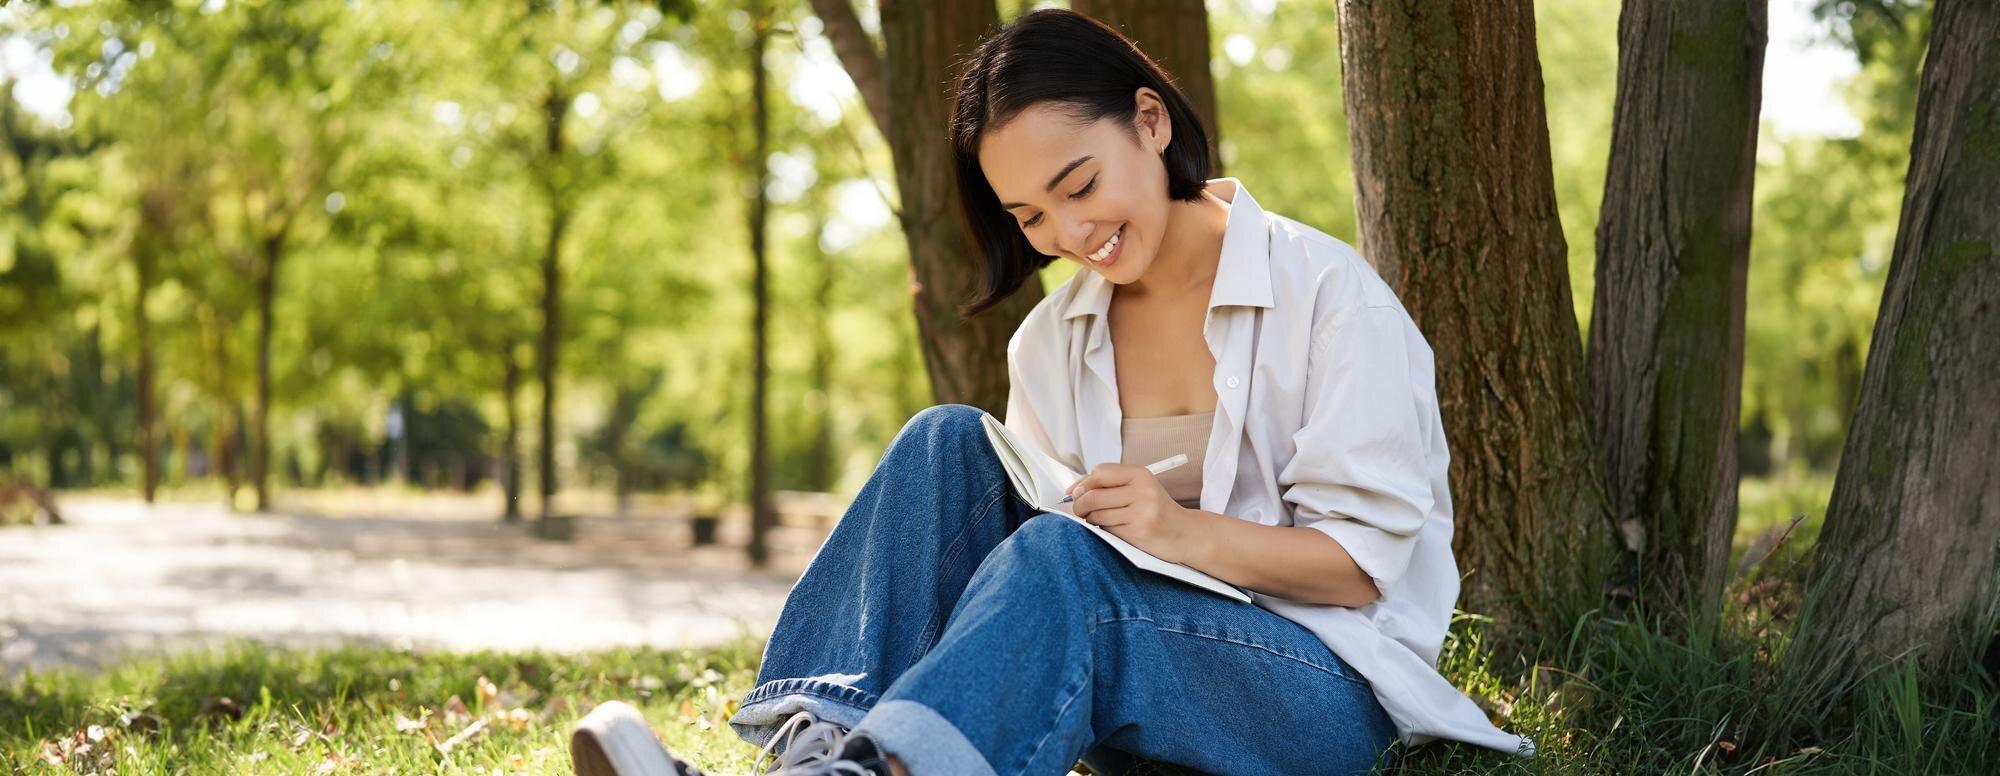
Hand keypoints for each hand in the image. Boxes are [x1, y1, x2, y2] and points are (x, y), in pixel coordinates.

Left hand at [1064, 463, 1200, 563]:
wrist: (1185, 532)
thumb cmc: (1156, 510)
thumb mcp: (1139, 488)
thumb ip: (1111, 485)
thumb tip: (1074, 490)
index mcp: (1140, 474)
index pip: (1099, 473)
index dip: (1082, 484)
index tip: (1074, 493)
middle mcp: (1142, 490)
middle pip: (1093, 495)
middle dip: (1079, 505)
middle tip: (1080, 511)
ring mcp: (1141, 512)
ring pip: (1097, 514)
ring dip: (1091, 519)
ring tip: (1101, 520)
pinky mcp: (1139, 531)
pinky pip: (1107, 529)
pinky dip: (1104, 530)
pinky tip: (1116, 529)